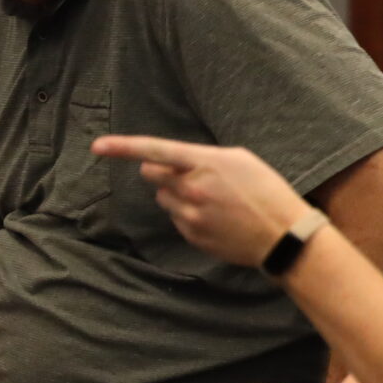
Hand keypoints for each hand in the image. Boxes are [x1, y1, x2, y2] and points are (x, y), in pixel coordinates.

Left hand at [91, 135, 309, 266]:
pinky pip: (176, 220)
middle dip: (163, 173)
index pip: (155, 150)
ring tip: (212, 201)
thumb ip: (202, 158)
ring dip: (177, 196)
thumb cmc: (268, 192)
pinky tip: (216, 218)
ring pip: (163, 199)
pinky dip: (189, 216)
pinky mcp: (193, 235)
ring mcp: (191, 215)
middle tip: (190, 177)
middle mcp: (192, 189)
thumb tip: (169, 163)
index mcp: (206, 164)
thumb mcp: (241, 161)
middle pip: (153, 174)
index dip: (122, 147)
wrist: (284, 235)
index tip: (98, 146)